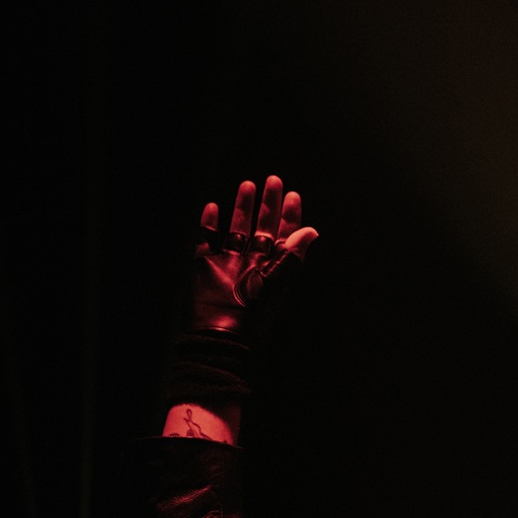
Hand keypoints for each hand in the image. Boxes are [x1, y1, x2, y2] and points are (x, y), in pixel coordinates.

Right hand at [189, 175, 318, 335]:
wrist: (219, 337)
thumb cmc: (251, 315)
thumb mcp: (275, 282)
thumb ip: (292, 256)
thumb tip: (312, 230)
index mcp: (271, 270)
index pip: (283, 237)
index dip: (289, 217)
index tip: (292, 195)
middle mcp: (251, 265)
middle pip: (261, 229)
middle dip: (268, 205)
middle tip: (273, 180)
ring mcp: (228, 265)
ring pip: (236, 230)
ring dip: (242, 209)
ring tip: (247, 185)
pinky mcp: (205, 268)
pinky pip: (207, 241)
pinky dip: (209, 224)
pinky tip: (213, 207)